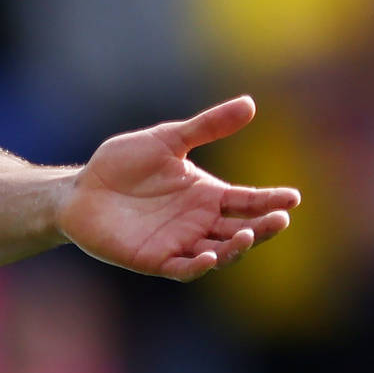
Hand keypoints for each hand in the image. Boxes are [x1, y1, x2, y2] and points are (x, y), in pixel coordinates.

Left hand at [59, 96, 299, 281]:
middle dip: (263, 228)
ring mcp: (179, 243)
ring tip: (246, 236)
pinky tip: (209, 256)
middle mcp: (199, 222)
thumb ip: (206, 126)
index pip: (249, 201)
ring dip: (236, 248)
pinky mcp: (154, 259)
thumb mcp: (166, 140)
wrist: (80, 190)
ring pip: (219, 253)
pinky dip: (198, 265)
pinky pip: (183, 268)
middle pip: (242, 231)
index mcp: (208, 195)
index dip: (272, 200)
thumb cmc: (121, 164)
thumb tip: (250, 103)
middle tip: (280, 219)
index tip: (292, 198)